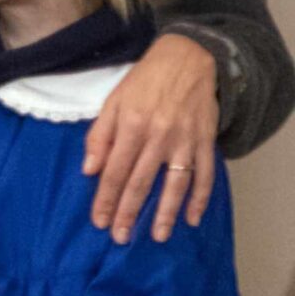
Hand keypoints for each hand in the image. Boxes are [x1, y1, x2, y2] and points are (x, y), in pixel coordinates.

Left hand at [83, 34, 217, 243]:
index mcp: (131, 126)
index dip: (106, 199)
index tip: (99, 221)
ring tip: (158, 236)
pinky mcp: (205, 140)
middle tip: (120, 237)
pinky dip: (201, 197)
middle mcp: (158, 136)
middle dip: (129, 212)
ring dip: (166, 213)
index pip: (114, 172)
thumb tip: (89, 170)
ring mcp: (185, 140)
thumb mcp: (112, 102)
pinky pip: (205, 174)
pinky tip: (193, 218)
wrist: (188, 58)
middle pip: (141, 182)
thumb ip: (99, 136)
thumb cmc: (144, 81)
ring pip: (174, 184)